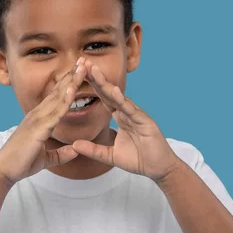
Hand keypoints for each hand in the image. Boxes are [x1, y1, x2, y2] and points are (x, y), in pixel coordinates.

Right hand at [0, 58, 87, 185]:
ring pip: (58, 97)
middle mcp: (37, 114)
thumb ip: (61, 154)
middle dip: (71, 75)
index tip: (79, 71)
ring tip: (82, 67)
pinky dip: (65, 100)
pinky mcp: (38, 128)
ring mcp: (37, 119)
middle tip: (83, 60)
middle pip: (58, 91)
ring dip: (71, 81)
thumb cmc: (21, 163)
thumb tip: (75, 151)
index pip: (57, 97)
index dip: (68, 84)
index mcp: (39, 119)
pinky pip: (55, 112)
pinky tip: (73, 89)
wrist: (4, 170)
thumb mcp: (46, 159)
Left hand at [71, 60, 179, 181]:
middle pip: (109, 93)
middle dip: (96, 79)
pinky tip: (114, 92)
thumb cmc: (138, 159)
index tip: (78, 74)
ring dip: (106, 84)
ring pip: (119, 97)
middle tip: (84, 63)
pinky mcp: (146, 122)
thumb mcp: (110, 156)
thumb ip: (93, 150)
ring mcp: (137, 115)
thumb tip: (74, 145)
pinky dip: (123, 101)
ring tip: (94, 71)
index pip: (103, 98)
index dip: (92, 87)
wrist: (158, 169)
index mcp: (120, 117)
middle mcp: (127, 112)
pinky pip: (132, 110)